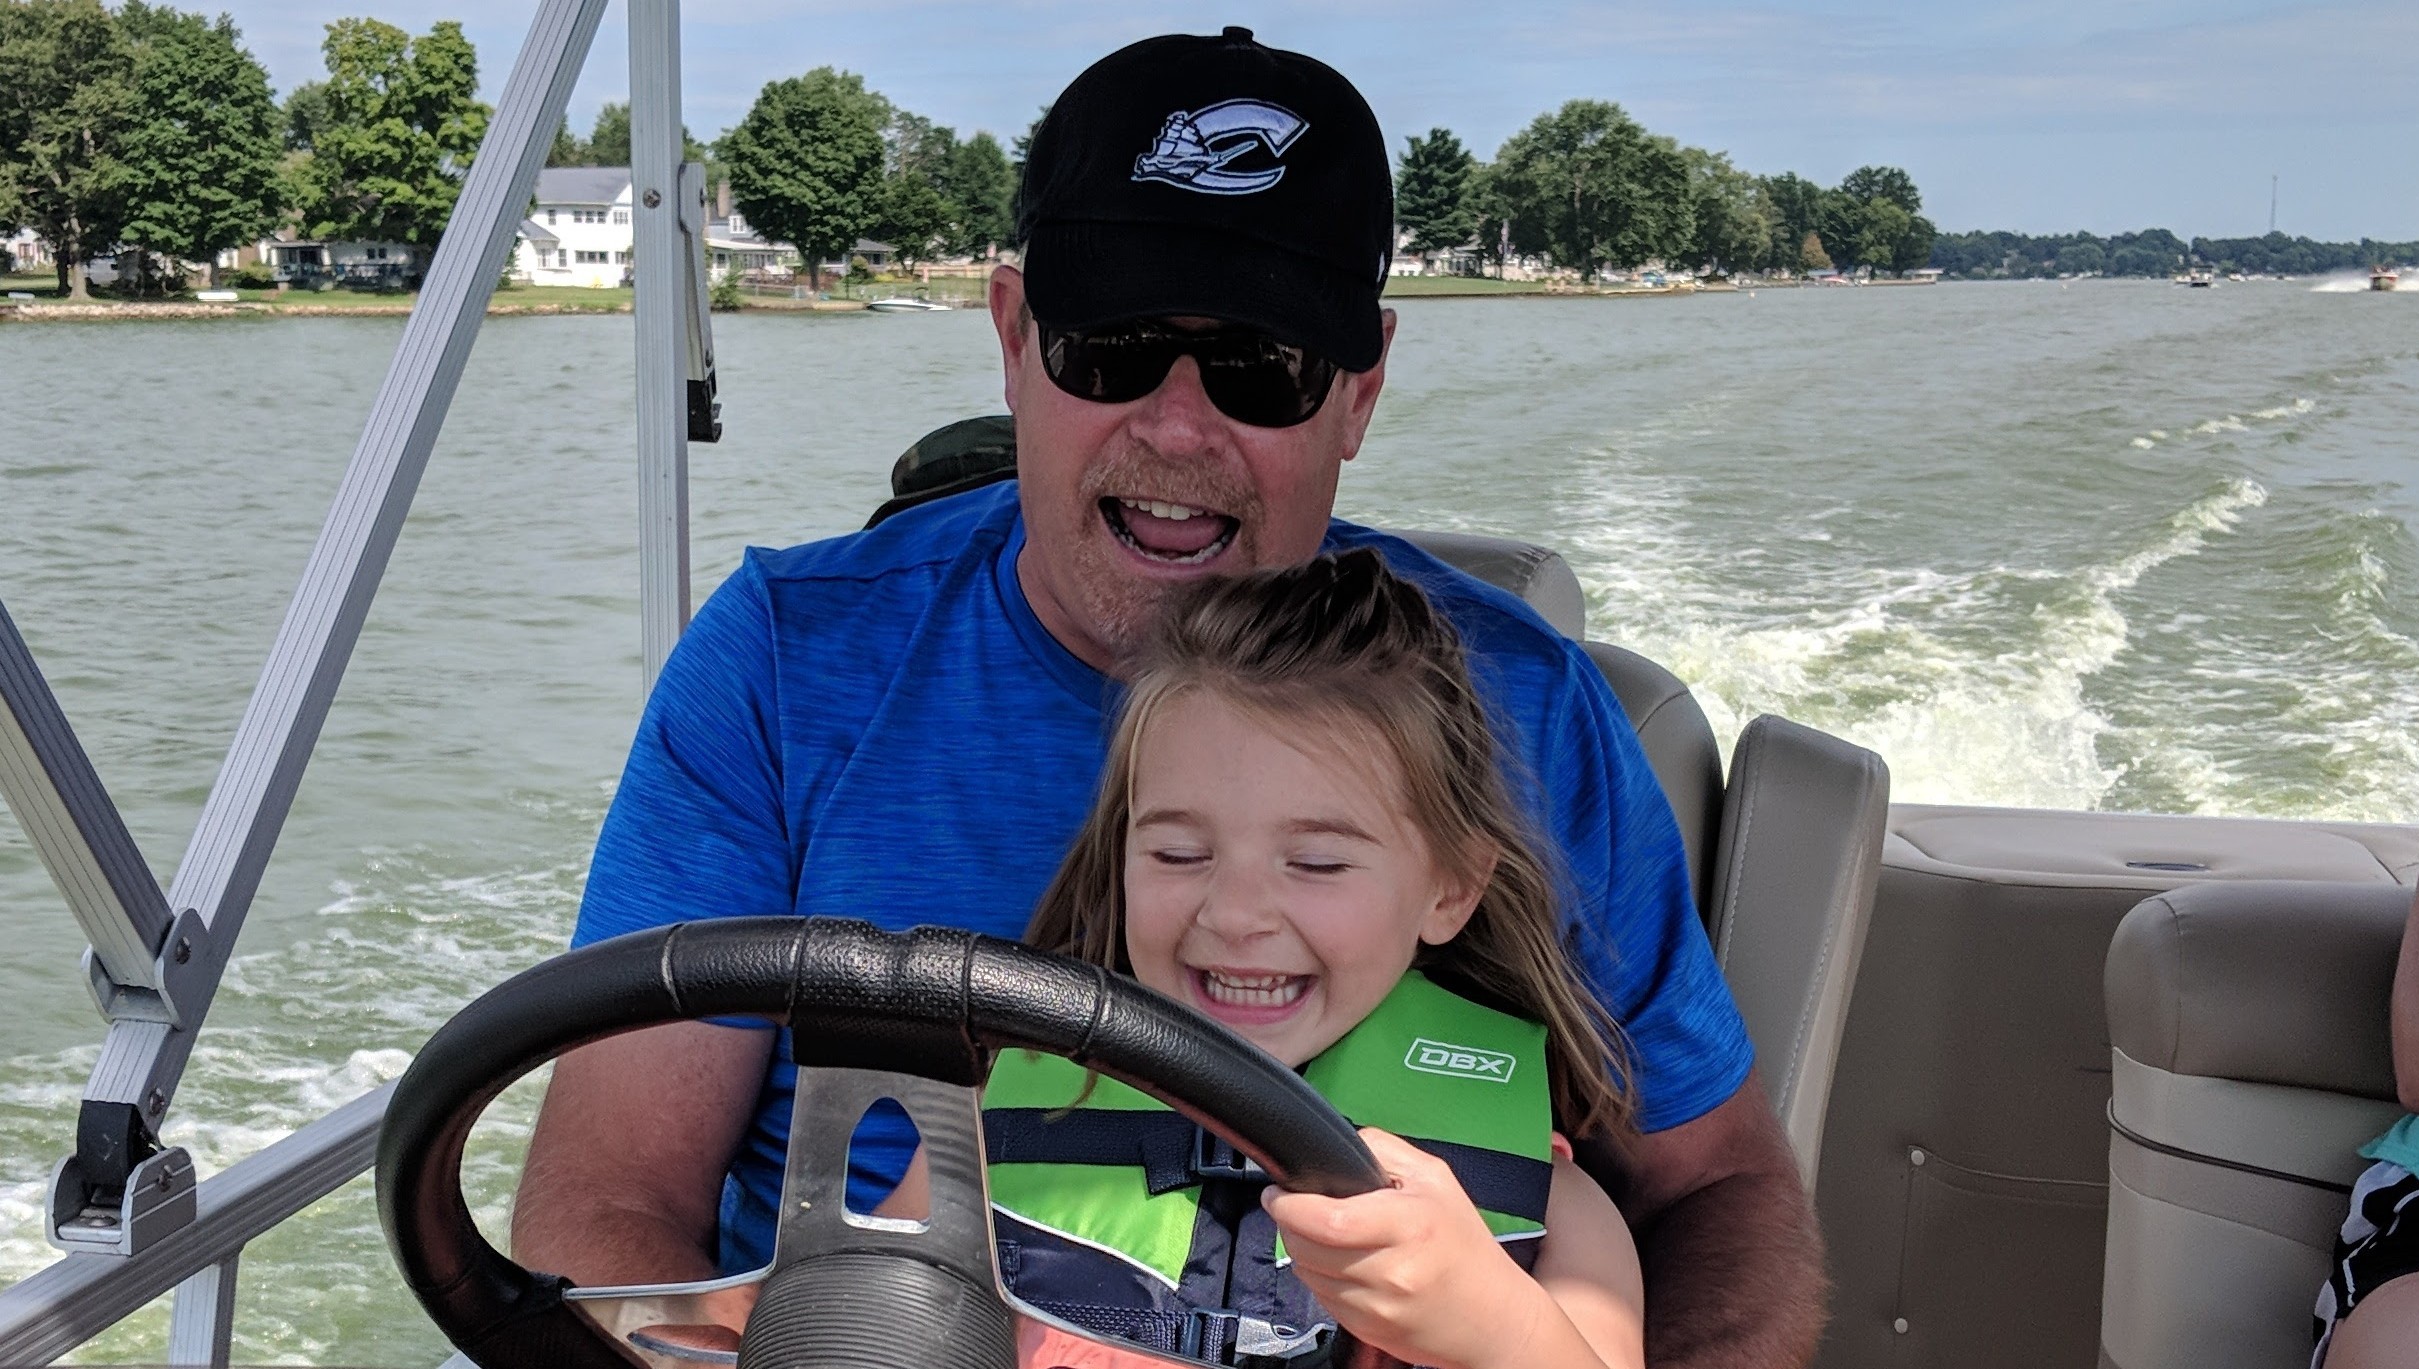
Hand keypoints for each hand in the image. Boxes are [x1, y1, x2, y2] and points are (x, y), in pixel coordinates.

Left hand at [1262, 1128, 1548, 1368]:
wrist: (1493, 1317)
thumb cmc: (1463, 1244)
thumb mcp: (1434, 1178)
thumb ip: (1381, 1150)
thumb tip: (1333, 1147)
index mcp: (1409, 1224)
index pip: (1327, 1219)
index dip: (1290, 1205)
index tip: (1279, 1193)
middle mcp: (1391, 1271)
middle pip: (1305, 1246)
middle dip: (1290, 1223)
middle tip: (1299, 1208)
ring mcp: (1377, 1307)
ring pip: (1306, 1273)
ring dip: (1303, 1250)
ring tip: (1328, 1235)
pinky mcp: (1366, 1331)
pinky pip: (1321, 1298)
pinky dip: (1321, 1277)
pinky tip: (1346, 1265)